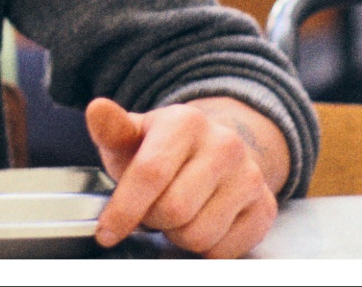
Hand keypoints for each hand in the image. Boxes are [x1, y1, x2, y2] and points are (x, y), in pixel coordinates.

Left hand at [84, 97, 283, 258]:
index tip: (107, 232)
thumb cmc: (161, 148)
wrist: (213, 151)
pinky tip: (202, 222)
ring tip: (178, 214)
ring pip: (199, 235)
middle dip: (153, 220)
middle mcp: (224, 144)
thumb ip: (112, 130)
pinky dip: (205, 248)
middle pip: (173, 210)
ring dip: (178, 235)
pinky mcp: (265, 206)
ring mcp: (249, 175)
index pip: (150, 174)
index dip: (124, 209)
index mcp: (185, 121)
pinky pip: (224, 251)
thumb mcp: (132, 137)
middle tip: (152, 209)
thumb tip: (97, 110)